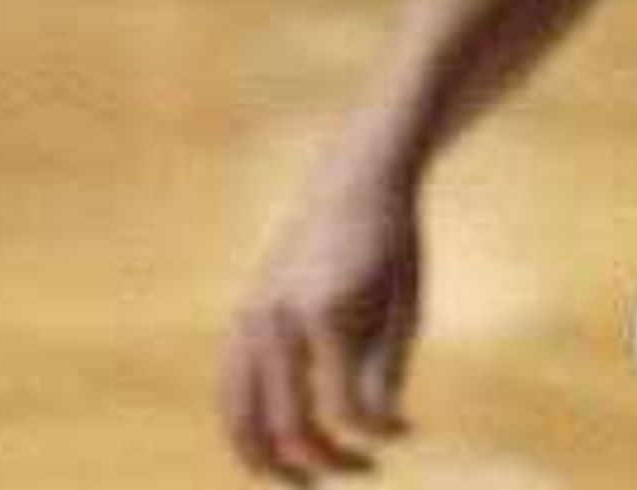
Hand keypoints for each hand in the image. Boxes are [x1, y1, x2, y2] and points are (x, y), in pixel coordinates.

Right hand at [219, 144, 422, 478]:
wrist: (354, 177)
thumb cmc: (391, 241)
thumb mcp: (405, 303)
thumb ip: (386, 372)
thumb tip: (373, 432)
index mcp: (324, 312)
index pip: (342, 410)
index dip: (375, 434)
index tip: (406, 432)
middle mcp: (277, 319)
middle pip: (288, 426)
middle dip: (325, 460)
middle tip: (360, 470)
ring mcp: (250, 319)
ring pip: (241, 420)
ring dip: (270, 461)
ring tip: (304, 478)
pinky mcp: (240, 318)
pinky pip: (230, 391)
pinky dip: (246, 428)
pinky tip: (277, 445)